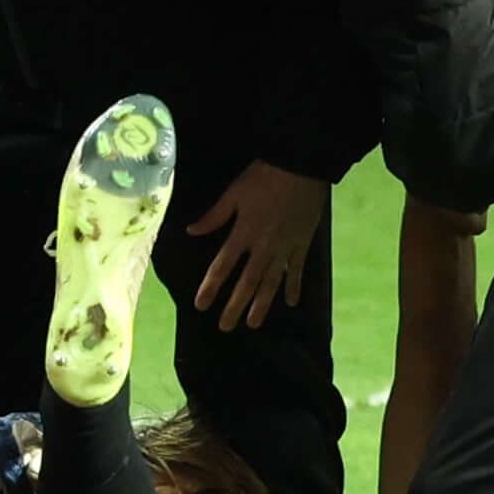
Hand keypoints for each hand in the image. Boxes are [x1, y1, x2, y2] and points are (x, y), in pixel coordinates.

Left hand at [184, 158, 327, 327]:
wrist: (302, 166)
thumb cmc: (264, 176)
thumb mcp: (234, 193)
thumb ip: (214, 216)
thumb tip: (191, 231)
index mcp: (243, 233)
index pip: (222, 266)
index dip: (211, 287)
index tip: (201, 306)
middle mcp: (263, 247)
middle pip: (247, 282)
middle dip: (235, 306)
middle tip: (225, 327)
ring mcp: (285, 248)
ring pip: (271, 282)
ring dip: (261, 304)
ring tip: (253, 324)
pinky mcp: (302, 244)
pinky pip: (297, 270)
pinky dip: (294, 287)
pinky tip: (291, 303)